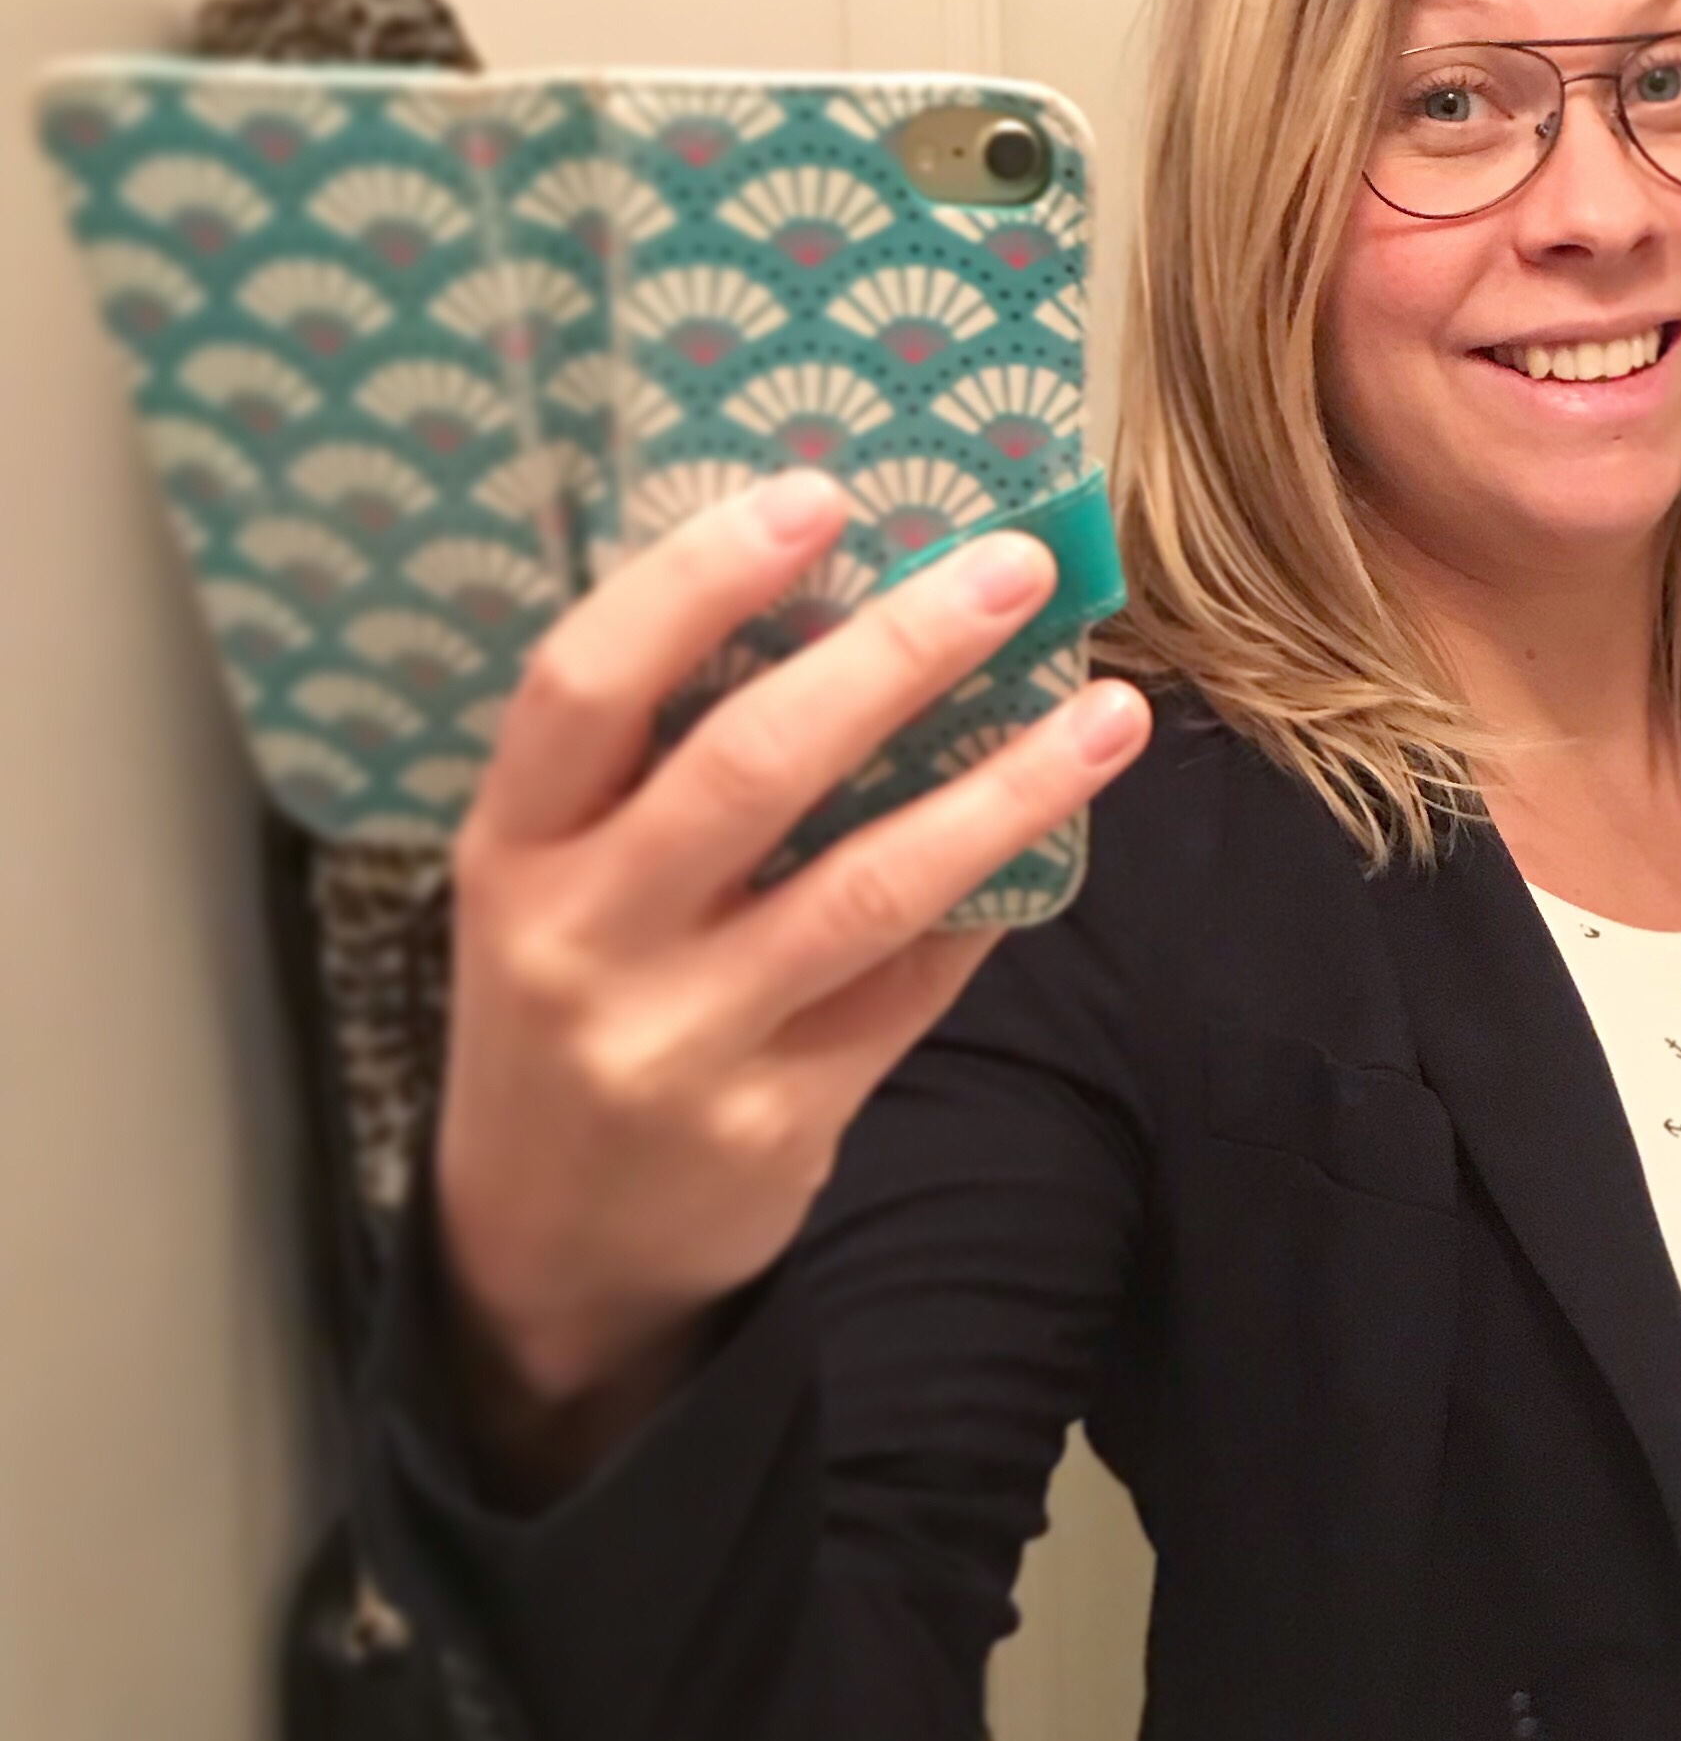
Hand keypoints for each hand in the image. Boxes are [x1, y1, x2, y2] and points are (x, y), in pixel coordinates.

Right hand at [433, 470, 1150, 1478]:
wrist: (546, 1247)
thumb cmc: (570, 1010)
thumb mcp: (556, 887)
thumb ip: (655, 776)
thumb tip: (849, 607)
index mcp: (512, 849)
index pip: (587, 683)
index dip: (697, 579)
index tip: (818, 494)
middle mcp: (582, 940)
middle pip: (751, 766)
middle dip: (897, 654)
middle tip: (1014, 570)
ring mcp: (679, 1041)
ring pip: (870, 886)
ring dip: (1004, 788)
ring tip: (1107, 713)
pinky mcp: (775, 1123)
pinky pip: (910, 988)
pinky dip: (989, 904)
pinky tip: (1058, 832)